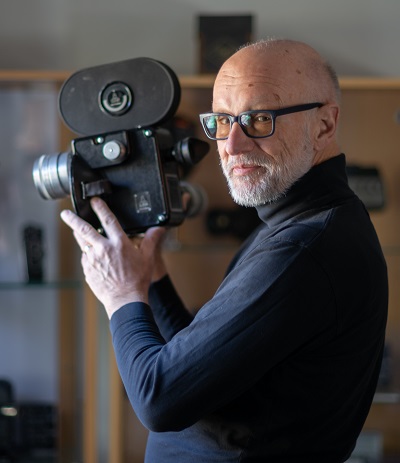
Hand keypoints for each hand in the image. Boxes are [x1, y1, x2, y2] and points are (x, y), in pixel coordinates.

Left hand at [60, 197, 166, 317]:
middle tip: (65, 213)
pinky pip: (86, 258)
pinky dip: (88, 255)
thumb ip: (151, 240)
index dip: (100, 208)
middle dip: (73, 219)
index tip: (94, 201)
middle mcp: (103, 249)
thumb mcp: (147, 257)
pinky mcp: (88, 270)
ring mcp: (93, 260)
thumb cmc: (138, 280)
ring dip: (78, 235)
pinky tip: (94, 257)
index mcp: (119, 243)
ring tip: (75, 229)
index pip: (108, 220)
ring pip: (82, 243)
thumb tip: (159, 228)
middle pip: (84, 229)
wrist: (125, 300)